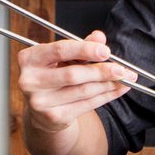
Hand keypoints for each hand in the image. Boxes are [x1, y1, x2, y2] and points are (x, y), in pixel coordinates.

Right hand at [16, 30, 131, 134]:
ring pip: (83, 90)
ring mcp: (40, 101)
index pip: (59, 50)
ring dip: (108, 84)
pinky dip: (105, 96)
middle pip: (73, 74)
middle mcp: (30, 81)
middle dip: (101, 71)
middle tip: (121, 69)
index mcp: (29, 59)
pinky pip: (86, 105)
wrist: (43, 110)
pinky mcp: (53, 117)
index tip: (106, 51)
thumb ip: (81, 46)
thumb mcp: (63, 58)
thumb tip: (99, 37)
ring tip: (125, 79)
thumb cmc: (54, 76)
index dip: (85, 50)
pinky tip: (117, 90)